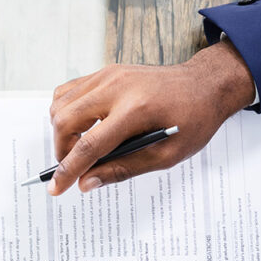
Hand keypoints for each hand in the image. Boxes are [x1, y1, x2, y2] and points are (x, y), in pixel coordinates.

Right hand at [47, 40, 255, 194]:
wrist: (205, 84)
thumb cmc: (193, 119)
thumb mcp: (167, 154)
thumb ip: (123, 169)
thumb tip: (87, 183)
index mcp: (136, 110)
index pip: (89, 145)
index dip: (68, 170)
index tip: (55, 188)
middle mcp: (116, 87)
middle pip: (65, 121)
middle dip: (61, 150)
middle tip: (72, 167)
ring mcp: (107, 75)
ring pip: (60, 104)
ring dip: (61, 131)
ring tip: (78, 147)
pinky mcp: (104, 72)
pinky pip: (68, 91)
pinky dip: (65, 112)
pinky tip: (80, 126)